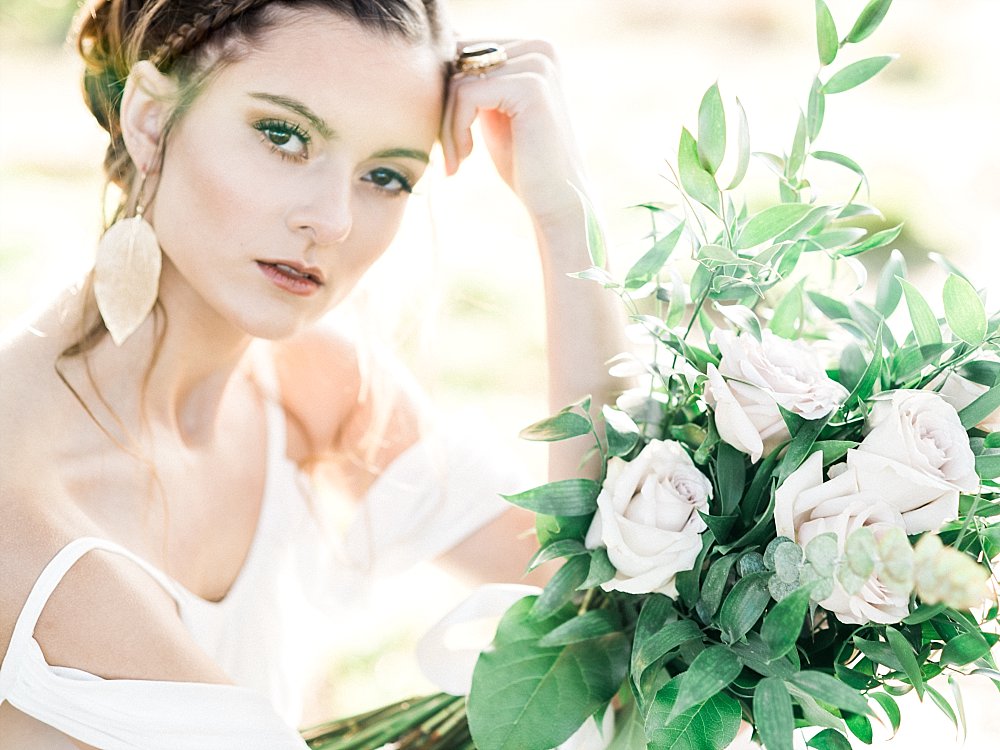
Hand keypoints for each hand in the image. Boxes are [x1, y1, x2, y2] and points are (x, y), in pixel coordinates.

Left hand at [441, 39, 587, 226]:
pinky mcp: (530, 85)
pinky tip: (465, 158)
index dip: (446, 93)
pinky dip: (455, 130)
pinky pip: (465, 94)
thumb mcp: (494, 113)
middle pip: (458, 59)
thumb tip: (440, 52)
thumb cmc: (524, 164)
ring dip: (447, 125)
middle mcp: (540, 48)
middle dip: (444, 107)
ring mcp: (538, 64)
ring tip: (455, 160)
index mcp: (533, 49)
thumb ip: (476, 82)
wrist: (556, 201)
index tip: (448, 137)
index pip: (463, 49)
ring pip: (458, 80)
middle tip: (448, 152)